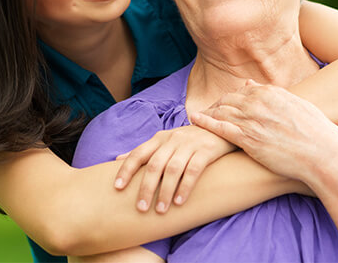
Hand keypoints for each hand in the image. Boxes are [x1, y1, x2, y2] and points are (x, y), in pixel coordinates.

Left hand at [114, 125, 235, 212]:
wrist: (220, 127)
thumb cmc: (189, 140)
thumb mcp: (166, 141)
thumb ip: (145, 150)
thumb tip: (118, 158)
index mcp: (160, 138)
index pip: (138, 153)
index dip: (126, 170)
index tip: (117, 188)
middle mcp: (173, 139)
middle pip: (155, 164)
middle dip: (146, 187)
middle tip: (141, 208)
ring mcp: (190, 144)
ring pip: (173, 169)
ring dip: (165, 191)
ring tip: (161, 210)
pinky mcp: (206, 150)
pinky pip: (193, 170)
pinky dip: (185, 186)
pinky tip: (179, 202)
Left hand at [191, 79, 337, 182]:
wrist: (322, 153)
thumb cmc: (315, 132)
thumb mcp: (296, 104)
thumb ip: (272, 93)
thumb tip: (251, 82)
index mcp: (270, 92)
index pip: (242, 90)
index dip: (231, 98)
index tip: (224, 103)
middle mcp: (258, 102)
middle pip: (228, 100)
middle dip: (216, 105)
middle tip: (207, 111)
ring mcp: (251, 120)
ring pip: (221, 111)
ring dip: (208, 113)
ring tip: (198, 117)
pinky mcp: (247, 139)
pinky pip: (219, 127)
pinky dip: (205, 122)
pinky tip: (195, 120)